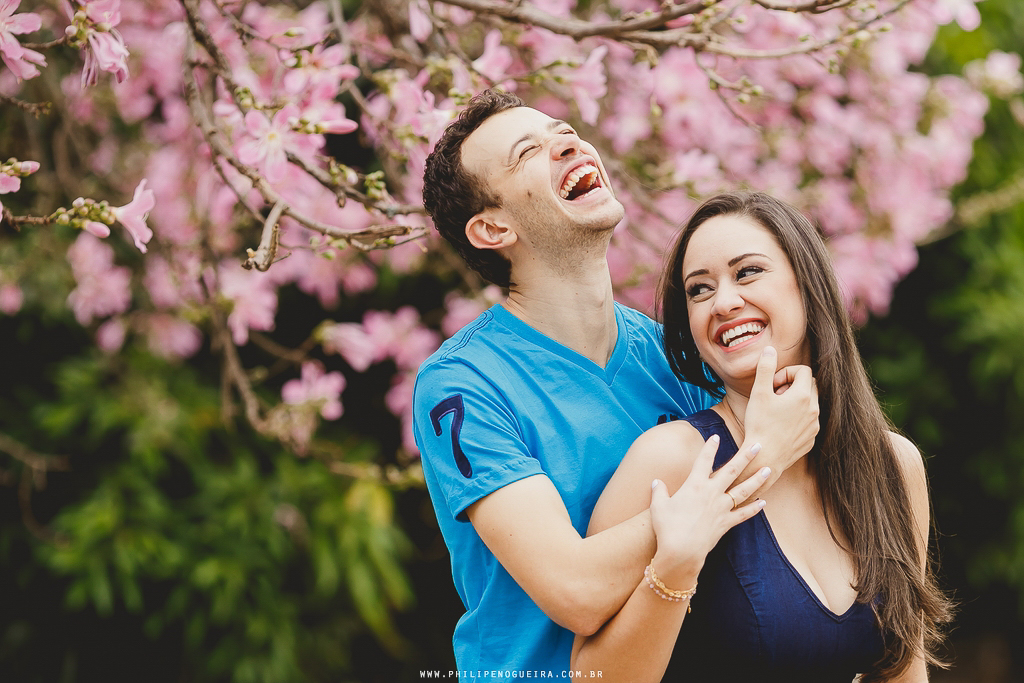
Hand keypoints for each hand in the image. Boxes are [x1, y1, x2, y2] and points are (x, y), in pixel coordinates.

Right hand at [648, 434, 768, 580]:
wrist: (681, 551)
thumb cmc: (667, 527)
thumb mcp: (658, 506)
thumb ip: (659, 491)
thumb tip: (656, 482)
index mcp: (694, 485)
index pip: (703, 461)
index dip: (710, 448)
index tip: (716, 437)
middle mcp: (711, 493)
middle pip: (732, 470)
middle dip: (745, 456)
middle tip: (758, 446)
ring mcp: (721, 508)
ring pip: (743, 490)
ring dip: (757, 479)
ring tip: (768, 469)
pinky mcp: (726, 523)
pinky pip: (743, 514)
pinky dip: (754, 508)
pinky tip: (763, 502)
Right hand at [743, 346, 818, 474]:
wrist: (764, 458)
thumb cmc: (760, 425)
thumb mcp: (759, 393)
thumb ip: (766, 368)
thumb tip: (770, 349)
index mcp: (803, 396)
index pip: (803, 370)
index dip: (786, 373)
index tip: (773, 385)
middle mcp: (814, 410)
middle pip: (810, 385)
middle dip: (793, 385)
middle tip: (775, 395)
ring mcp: (815, 426)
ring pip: (810, 404)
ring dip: (795, 402)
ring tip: (776, 411)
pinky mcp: (811, 439)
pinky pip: (809, 421)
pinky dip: (797, 418)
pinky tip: (780, 426)